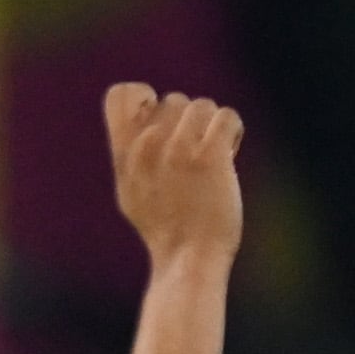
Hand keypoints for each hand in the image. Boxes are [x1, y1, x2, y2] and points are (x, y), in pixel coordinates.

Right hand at [104, 82, 243, 270]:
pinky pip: (226, 116)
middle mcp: (147, 148)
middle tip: (193, 154)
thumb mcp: (131, 193)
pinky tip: (229, 153)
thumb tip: (147, 123)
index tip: (158, 120)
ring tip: (211, 156)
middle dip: (188, 122)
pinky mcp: (209, 157)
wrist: (188, 258)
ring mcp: (177, 151)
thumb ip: (132, 157)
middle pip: (173, 100)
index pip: (121, 95)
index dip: (145, 97)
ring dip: (212, 128)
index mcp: (123, 155)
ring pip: (202, 105)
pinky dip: (233, 132)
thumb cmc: (164, 230)